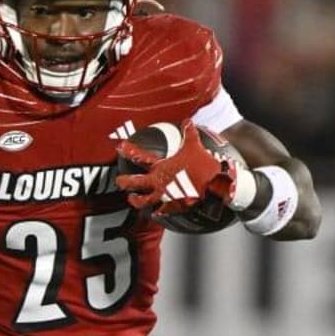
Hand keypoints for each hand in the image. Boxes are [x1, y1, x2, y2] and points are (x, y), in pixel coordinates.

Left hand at [116, 120, 236, 214]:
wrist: (215, 186)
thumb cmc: (203, 168)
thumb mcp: (194, 147)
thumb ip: (189, 134)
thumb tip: (187, 122)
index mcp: (162, 168)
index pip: (140, 158)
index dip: (129, 151)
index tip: (120, 148)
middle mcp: (159, 183)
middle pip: (134, 183)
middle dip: (124, 182)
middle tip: (118, 181)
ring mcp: (164, 196)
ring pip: (143, 201)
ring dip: (136, 200)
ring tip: (132, 199)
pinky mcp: (172, 207)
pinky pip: (161, 212)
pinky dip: (157, 213)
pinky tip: (154, 213)